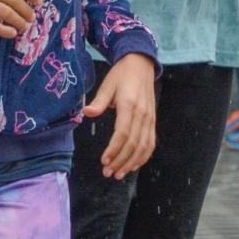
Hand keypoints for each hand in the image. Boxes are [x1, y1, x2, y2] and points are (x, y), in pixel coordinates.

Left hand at [86, 53, 156, 178]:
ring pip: (143, 146)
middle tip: (107, 172)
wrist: (141, 64)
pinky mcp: (153, 120)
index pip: (123, 133)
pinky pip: (151, 142)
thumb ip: (98, 102)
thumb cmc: (121, 75)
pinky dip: (144, 156)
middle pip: (133, 143)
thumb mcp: (107, 85)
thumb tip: (85, 113)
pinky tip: (134, 165)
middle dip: (120, 161)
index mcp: (129, 105)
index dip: (114, 149)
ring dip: (131, 162)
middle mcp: (142, 113)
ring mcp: (149, 118)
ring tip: (119, 173)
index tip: (104, 161)